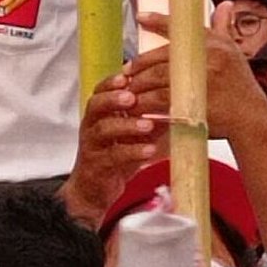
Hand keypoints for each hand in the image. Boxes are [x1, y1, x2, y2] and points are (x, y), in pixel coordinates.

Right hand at [59, 76, 163, 227]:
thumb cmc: (113, 157)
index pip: (100, 92)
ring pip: (104, 129)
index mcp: (98, 115)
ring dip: (127, 125)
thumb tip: (175, 104)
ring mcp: (93, 146)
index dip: (111, 83)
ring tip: (148, 124)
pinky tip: (149, 150)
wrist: (93, 190)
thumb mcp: (130, 134)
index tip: (126, 76)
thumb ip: (146, 118)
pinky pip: (114, 156)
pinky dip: (133, 152)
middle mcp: (91, 127)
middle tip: (132, 97)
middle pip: (96, 105)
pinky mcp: (98, 166)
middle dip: (114, 99)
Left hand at [127, 4, 266, 140]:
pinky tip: (135, 105)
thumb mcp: (233, 52)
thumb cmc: (239, 85)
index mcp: (216, 42)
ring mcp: (202, 78)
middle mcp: (209, 56)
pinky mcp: (194, 100)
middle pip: (162, 56)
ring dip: (138, 84)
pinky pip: (160, 99)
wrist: (252, 118)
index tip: (140, 17)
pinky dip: (145, 102)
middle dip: (139, 64)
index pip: (182, 26)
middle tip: (125, 71)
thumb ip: (223, 28)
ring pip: (157, 77)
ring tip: (126, 89)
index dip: (158, 20)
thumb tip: (226, 4)